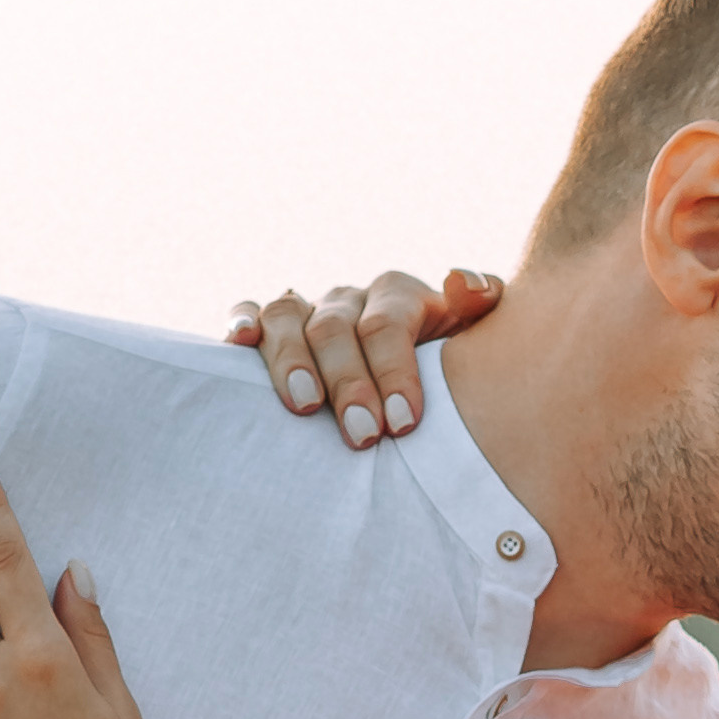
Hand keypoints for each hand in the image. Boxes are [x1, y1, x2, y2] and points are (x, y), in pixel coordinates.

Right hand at [224, 268, 503, 447]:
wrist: (415, 392)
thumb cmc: (447, 381)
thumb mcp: (473, 345)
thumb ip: (479, 309)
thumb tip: (462, 284)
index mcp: (398, 300)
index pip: (388, 323)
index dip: (394, 370)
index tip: (403, 424)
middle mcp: (350, 302)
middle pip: (337, 326)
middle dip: (349, 381)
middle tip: (362, 434)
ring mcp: (308, 312)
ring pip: (287, 316)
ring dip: (292, 360)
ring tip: (305, 408)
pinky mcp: (272, 331)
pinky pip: (250, 312)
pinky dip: (241, 322)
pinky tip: (239, 344)